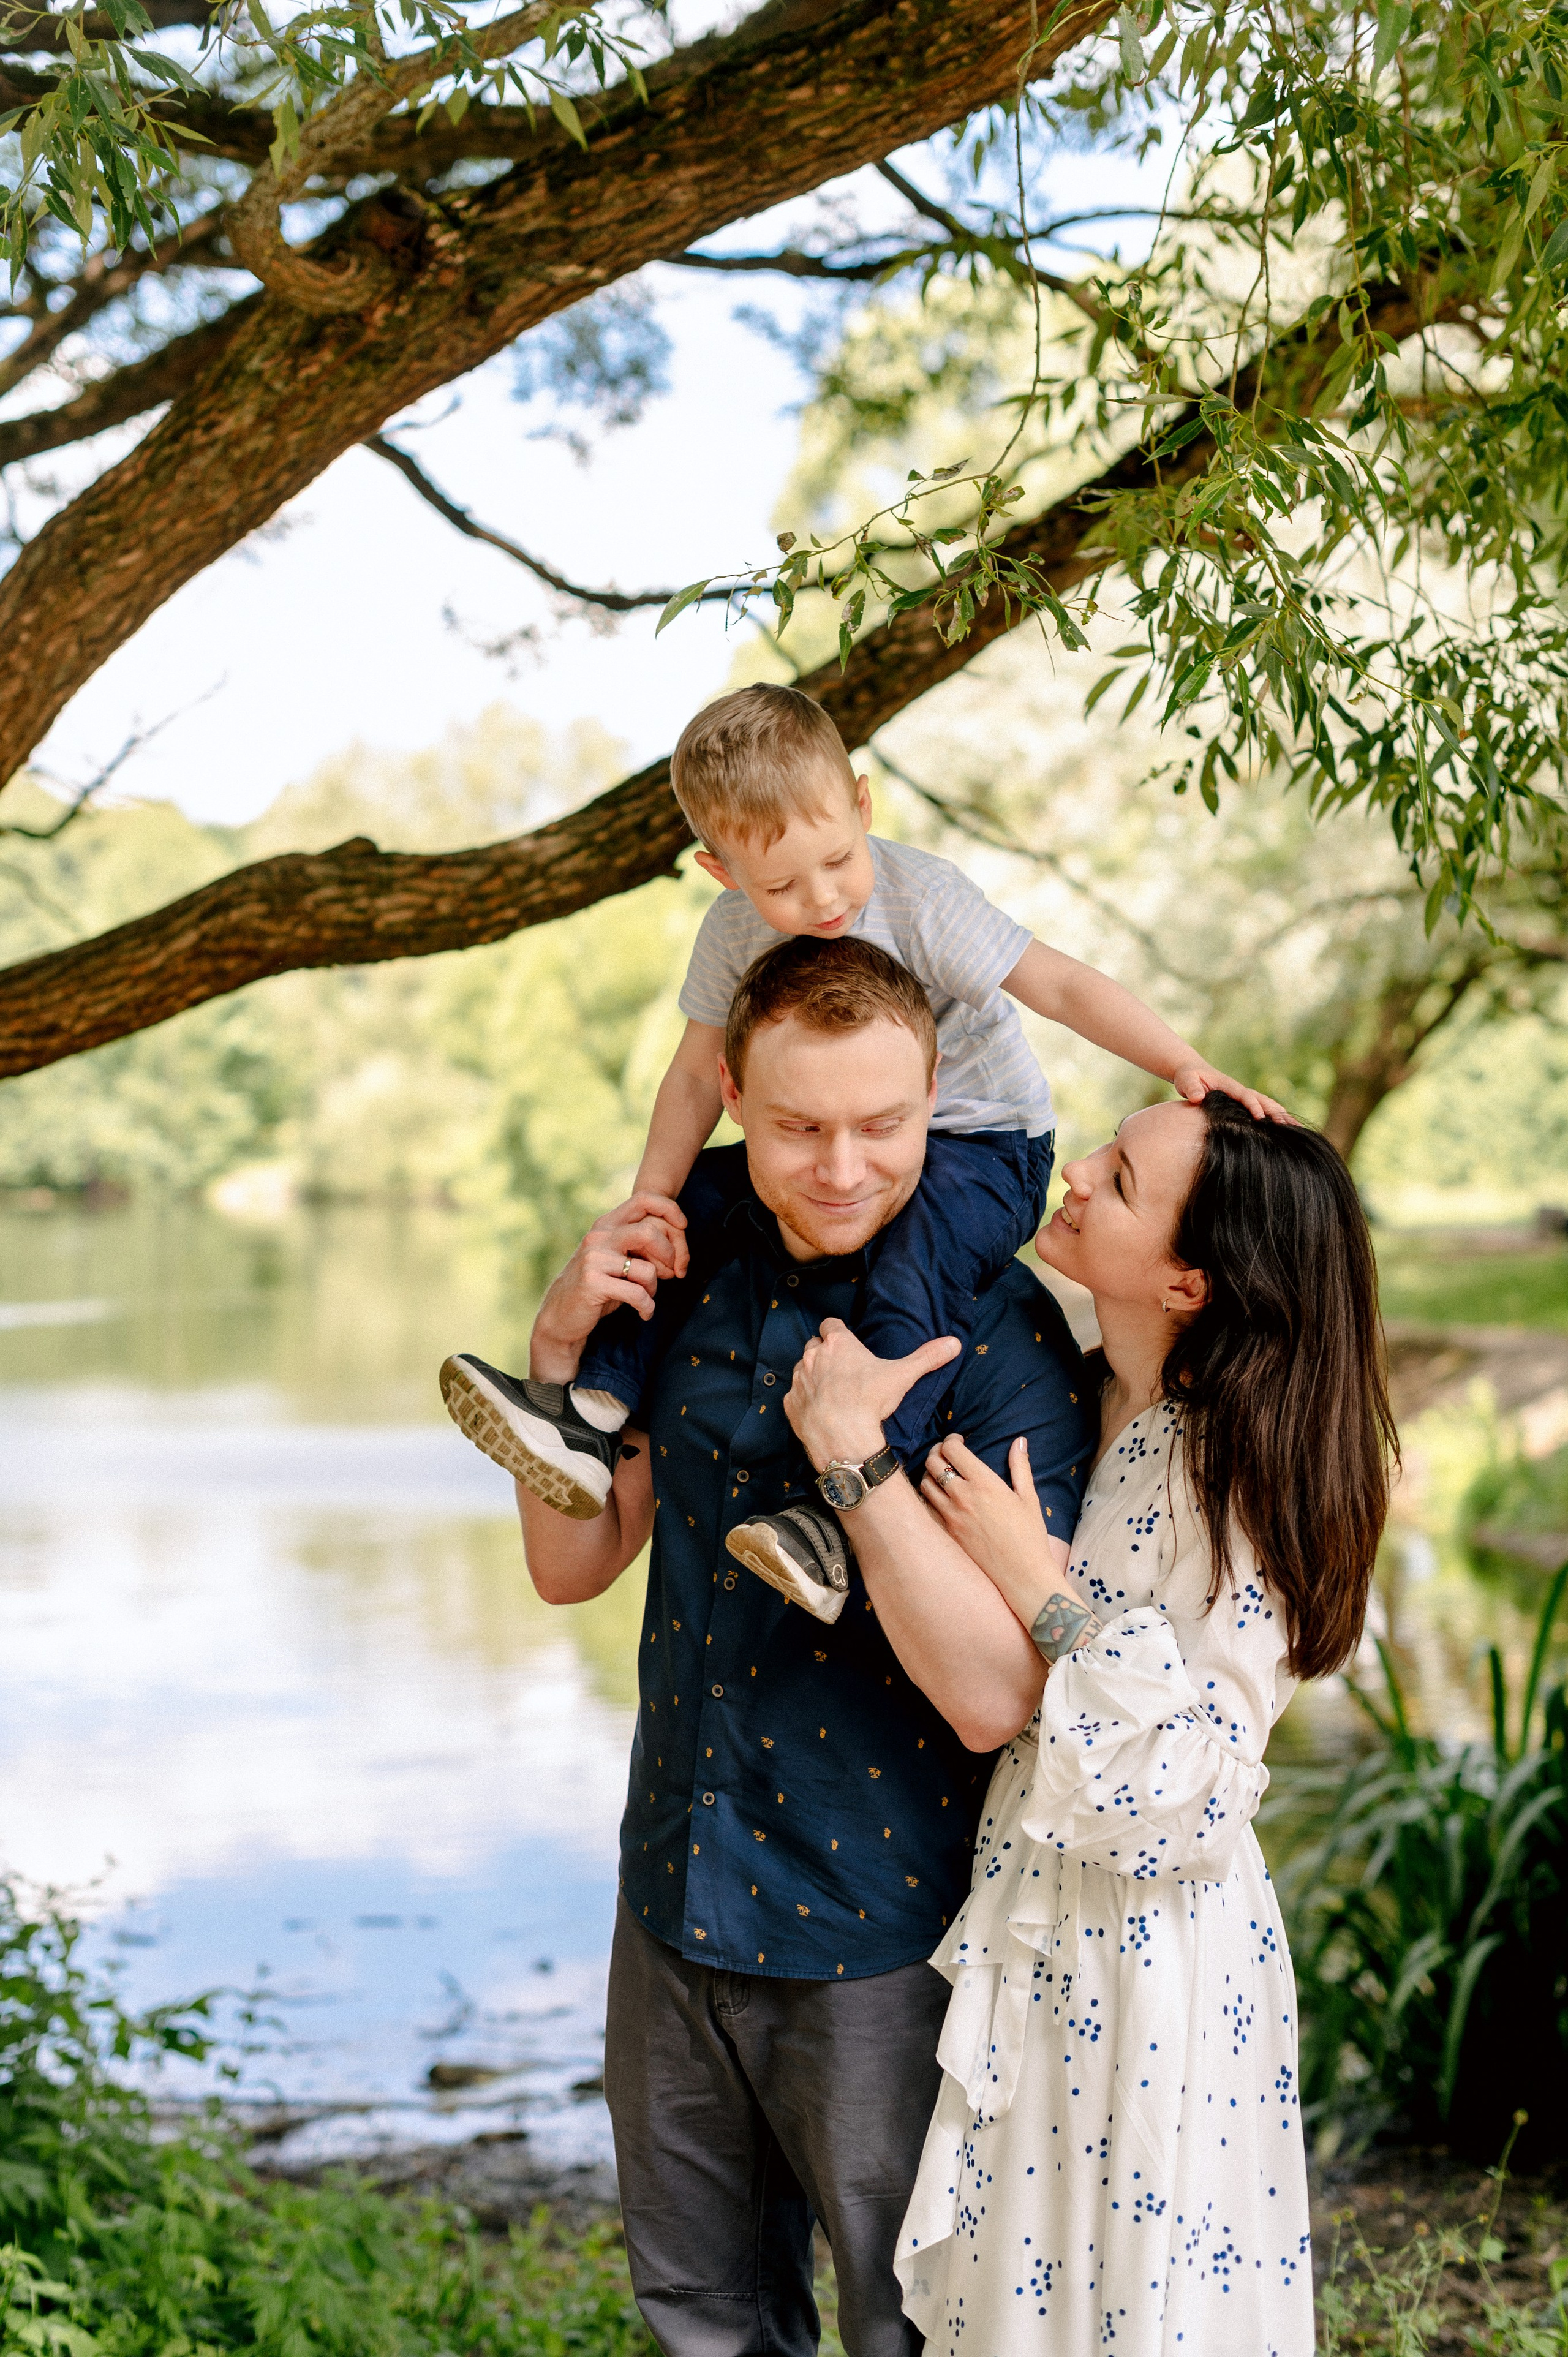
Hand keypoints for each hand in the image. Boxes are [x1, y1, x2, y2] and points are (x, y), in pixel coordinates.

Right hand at [530, 1191, 688, 1380]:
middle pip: (649, 1232)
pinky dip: (647, 1307)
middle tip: (671, 1274)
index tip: (683, 1227)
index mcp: (605, 1225)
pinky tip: (644, 1313)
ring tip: (647, 1298)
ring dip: (654, 1289)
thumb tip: (676, 1236)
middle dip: (669, 1255)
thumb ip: (635, 1243)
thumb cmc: (596, 1287)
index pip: (643, 1199)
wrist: (559, 1315)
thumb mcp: (612, 1258)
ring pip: (647, 1269)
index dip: (670, 1209)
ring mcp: (594, 1258)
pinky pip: (637, 1294)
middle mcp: (599, 1236)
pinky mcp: (593, 1283)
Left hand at [784, 1317, 959, 1471]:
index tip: (846, 1343)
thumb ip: (927, 1357)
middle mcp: (813, 1356)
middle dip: (825, 1353)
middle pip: (814, 1345)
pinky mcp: (790, 1403)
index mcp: (838, 1343)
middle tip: (842, 1370)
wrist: (842, 1438)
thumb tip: (954, 1343)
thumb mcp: (902, 1376)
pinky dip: (804, 1400)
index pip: (831, 1324)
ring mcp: (798, 1379)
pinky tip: (819, 1411)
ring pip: (802, 1369)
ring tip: (831, 1391)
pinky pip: (795, 1395)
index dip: (838, 1332)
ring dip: (813, 1375)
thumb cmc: (870, 1402)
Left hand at [920, 1433, 1050, 1587]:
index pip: (953, 1450)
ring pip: (925, 1484)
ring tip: (940, 1474)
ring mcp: (951, 1516)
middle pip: (932, 1462)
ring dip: (930, 1474)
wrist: (1021, 1574)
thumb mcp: (1029, 1498)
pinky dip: (929, 1498)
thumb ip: (1020, 1467)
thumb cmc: (1030, 1535)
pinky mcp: (947, 1533)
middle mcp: (963, 1496)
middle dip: (937, 1452)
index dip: (951, 1440)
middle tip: (945, 1454)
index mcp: (984, 1483)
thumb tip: (1019, 1441)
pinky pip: (927, 1508)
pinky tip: (939, 1498)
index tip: (958, 1442)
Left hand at [1171, 1060, 1291, 1123]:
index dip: (1253, 1106)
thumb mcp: (1186, 1080)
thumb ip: (1192, 1088)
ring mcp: (1245, 1096)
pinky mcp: (1245, 1103)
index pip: (1244, 1096)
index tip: (1260, 1117)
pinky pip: (1264, 1109)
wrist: (1194, 1072)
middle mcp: (1241, 1091)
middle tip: (1291, 1126)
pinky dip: (1276, 1117)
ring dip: (1282, 1115)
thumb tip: (1197, 1098)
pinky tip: (1287, 1128)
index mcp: (1229, 1086)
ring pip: (1268, 1105)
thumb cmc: (1189, 1077)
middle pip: (1263, 1100)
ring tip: (1298, 1128)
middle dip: (1276, 1112)